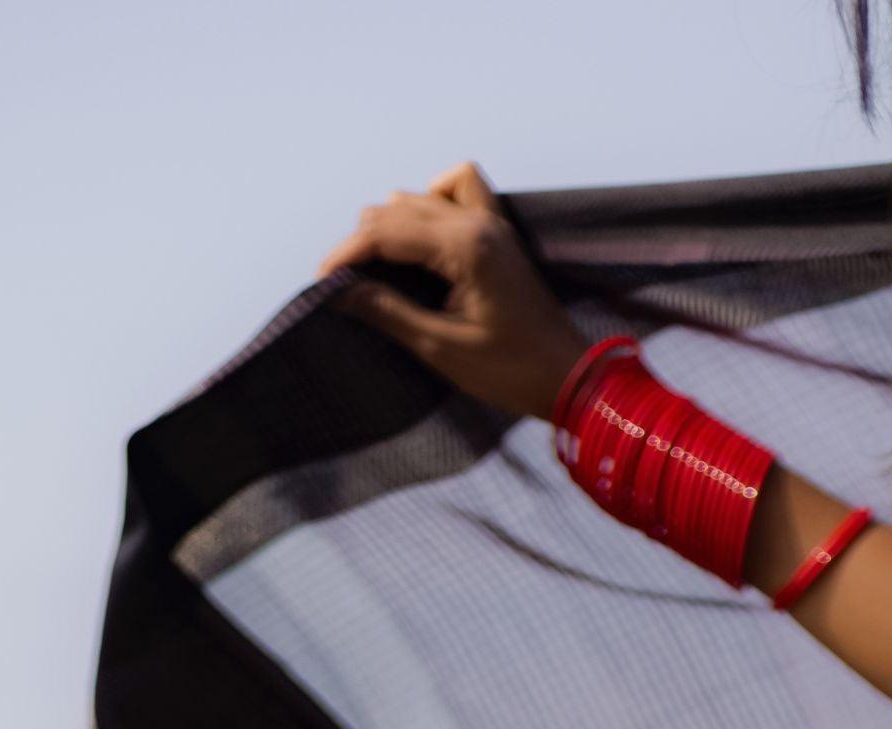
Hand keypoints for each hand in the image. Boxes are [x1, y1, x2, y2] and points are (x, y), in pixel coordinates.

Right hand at [318, 164, 582, 424]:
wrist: (570, 378)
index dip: (347, 254)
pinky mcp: (500, 232)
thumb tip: (340, 293)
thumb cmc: (512, 371)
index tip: (322, 282)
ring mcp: (492, 222)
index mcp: (465, 246)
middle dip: (363, 243)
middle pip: (397, 209)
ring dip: (391, 225)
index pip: (386, 231)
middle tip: (344, 285)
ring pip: (420, 197)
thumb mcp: (443, 348)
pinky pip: (460, 187)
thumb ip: (388, 312)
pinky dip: (432, 200)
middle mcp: (478, 221)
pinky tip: (423, 234)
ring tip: (375, 268)